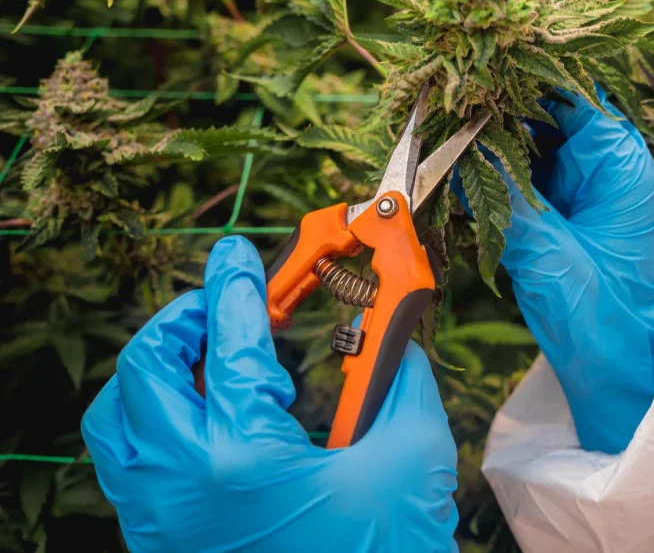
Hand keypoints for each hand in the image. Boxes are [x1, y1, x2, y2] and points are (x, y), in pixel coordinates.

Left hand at [82, 236, 457, 552]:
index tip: (238, 254)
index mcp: (242, 457)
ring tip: (206, 352)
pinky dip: (154, 415)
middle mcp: (181, 486)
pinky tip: (206, 411)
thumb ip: (398, 375)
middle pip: (145, 368)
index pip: (230, 342)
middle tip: (222, 303)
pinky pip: (129, 459)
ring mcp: (162, 519)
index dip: (237, 285)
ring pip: (119, 417)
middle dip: (183, 319)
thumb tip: (391, 327)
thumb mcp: (410, 454)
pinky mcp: (164, 540)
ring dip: (156, 369)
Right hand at [462, 90, 653, 453]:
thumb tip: (456, 151)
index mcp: (617, 159)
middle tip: (444, 94)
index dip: (524, 74)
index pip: (571, 90)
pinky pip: (508, 169)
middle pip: (540, 107)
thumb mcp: (551, 253)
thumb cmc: (603, 311)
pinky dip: (480, 165)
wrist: (614, 362)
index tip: (476, 68)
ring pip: (520, 135)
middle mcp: (595, 160)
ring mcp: (569, 181)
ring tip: (436, 120)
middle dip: (494, 101)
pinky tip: (445, 158)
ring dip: (482, 131)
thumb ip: (503, 201)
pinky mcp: (544, 203)